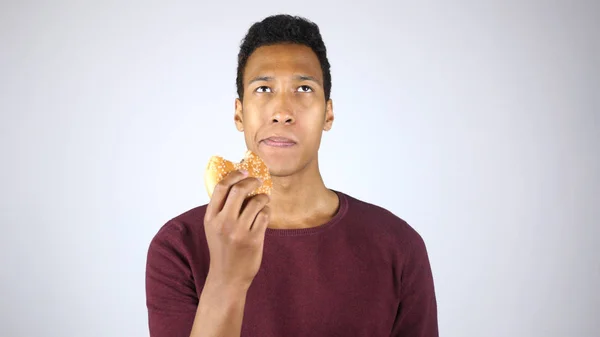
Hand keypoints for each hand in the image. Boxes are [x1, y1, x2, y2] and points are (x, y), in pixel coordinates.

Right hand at [203, 170, 270, 289]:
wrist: (228, 277)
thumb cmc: (223, 249)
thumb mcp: (213, 228)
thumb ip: (221, 208)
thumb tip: (238, 183)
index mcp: (210, 218)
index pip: (221, 187)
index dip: (234, 175)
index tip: (244, 171)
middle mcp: (223, 223)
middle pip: (239, 190)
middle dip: (251, 181)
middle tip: (257, 181)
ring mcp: (239, 231)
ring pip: (256, 201)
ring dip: (263, 197)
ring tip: (263, 200)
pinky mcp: (253, 239)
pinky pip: (265, 215)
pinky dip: (267, 211)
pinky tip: (264, 214)